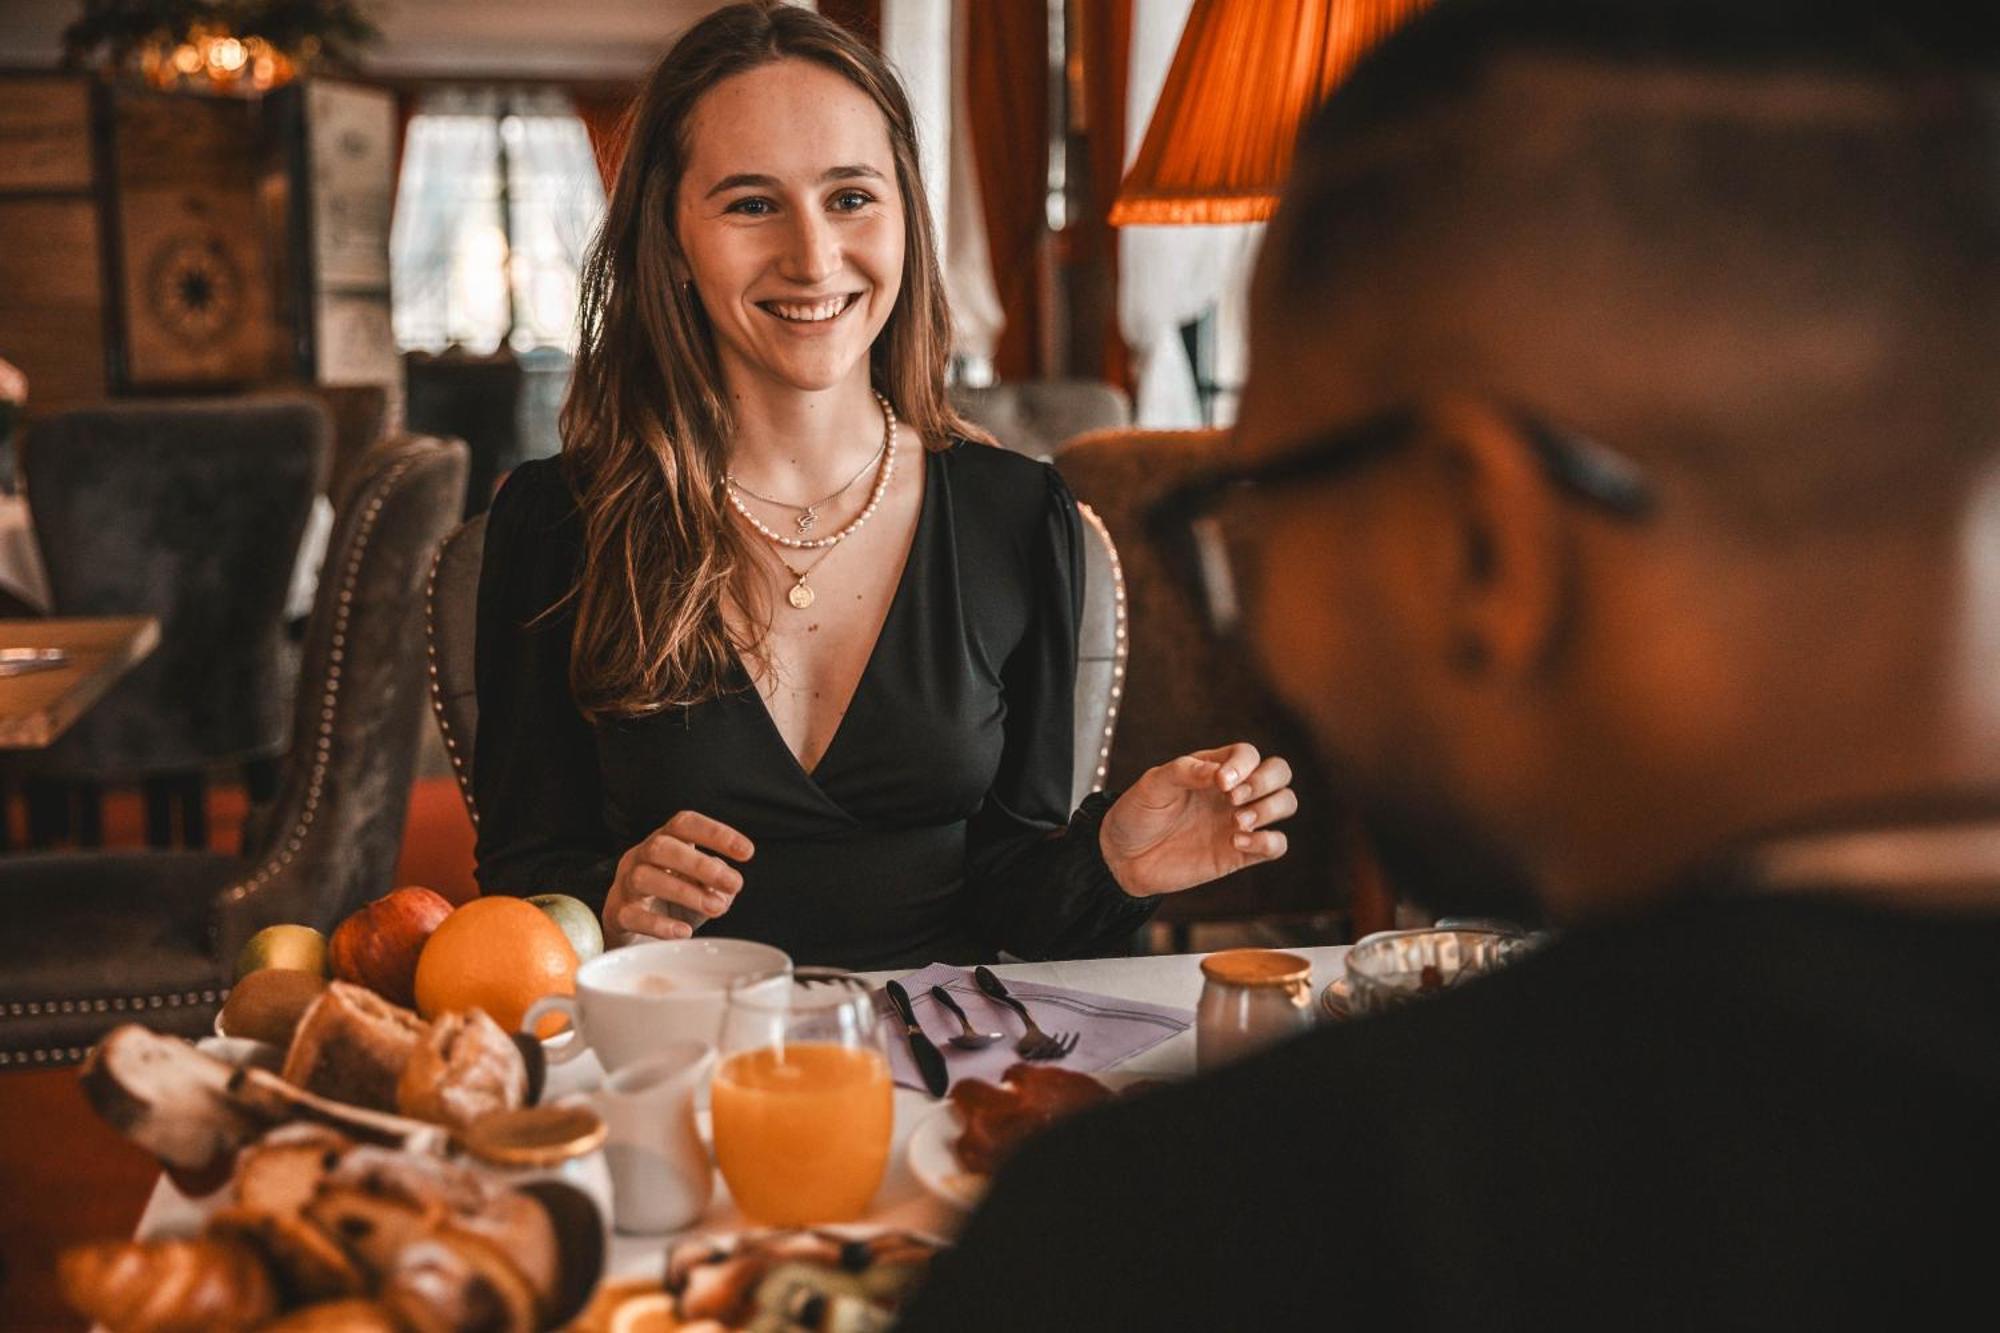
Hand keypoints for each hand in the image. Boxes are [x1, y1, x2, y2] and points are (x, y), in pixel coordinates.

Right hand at [603, 811, 754, 941]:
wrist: (634, 935)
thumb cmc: (671, 903)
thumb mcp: (699, 888)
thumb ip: (715, 884)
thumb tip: (725, 889)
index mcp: (664, 842)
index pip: (685, 825)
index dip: (716, 833)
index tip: (747, 852)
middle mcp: (640, 857)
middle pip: (662, 847)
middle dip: (701, 864)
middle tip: (734, 883)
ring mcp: (625, 884)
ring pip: (645, 877)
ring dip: (685, 892)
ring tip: (716, 908)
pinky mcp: (617, 914)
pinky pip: (632, 915)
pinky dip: (659, 924)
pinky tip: (683, 931)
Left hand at [1099, 743, 1294, 897]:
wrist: (1123, 858)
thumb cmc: (1137, 814)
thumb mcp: (1153, 784)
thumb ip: (1186, 772)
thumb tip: (1219, 772)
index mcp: (1213, 769)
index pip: (1249, 754)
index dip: (1244, 764)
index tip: (1220, 782)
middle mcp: (1233, 792)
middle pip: (1279, 773)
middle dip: (1266, 782)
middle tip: (1233, 800)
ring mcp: (1239, 822)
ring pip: (1285, 804)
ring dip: (1271, 809)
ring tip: (1238, 822)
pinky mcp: (1240, 853)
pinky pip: (1276, 844)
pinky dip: (1267, 841)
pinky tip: (1236, 842)